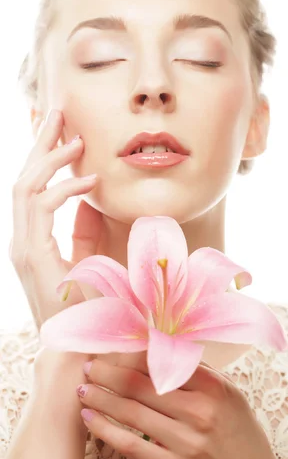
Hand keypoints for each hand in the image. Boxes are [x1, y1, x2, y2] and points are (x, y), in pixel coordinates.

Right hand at [9, 108, 104, 331]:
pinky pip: (42, 208)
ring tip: (74, 137)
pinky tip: (90, 180)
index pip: (32, 186)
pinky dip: (65, 189)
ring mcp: (23, 246)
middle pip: (24, 177)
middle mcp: (22, 239)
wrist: (77, 346)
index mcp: (33, 239)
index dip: (43, 155)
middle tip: (58, 112)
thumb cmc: (87, 308)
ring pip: (26, 187)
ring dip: (49, 158)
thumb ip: (87, 230)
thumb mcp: (89, 259)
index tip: (61, 130)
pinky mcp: (32, 254)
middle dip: (40, 143)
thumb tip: (94, 198)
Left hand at [76, 354, 277, 458]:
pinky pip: (132, 445)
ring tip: (84, 388)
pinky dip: (106, 430)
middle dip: (109, 372)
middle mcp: (199, 412)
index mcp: (213, 388)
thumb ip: (199, 373)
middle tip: (90, 365)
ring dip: (102, 397)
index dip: (133, 353)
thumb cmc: (242, 435)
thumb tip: (163, 350)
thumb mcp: (230, 394)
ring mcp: (185, 442)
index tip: (115, 348)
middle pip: (141, 384)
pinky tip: (90, 419)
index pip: (164, 361)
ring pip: (132, 412)